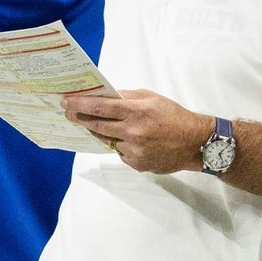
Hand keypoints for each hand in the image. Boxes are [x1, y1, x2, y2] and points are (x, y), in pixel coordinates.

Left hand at [62, 89, 213, 173]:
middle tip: (68, 113)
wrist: (195, 143)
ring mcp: (134, 150)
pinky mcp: (137, 164)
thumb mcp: (151, 98)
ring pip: (107, 140)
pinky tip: (134, 141)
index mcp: (137, 111)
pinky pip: (121, 153)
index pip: (101, 107)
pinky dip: (121, 145)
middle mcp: (133, 132)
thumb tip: (105, 96)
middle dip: (80, 119)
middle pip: (97, 126)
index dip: (80, 105)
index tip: (66, 102)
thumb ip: (127, 97)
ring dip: (101, 132)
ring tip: (102, 125)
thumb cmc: (174, 116)